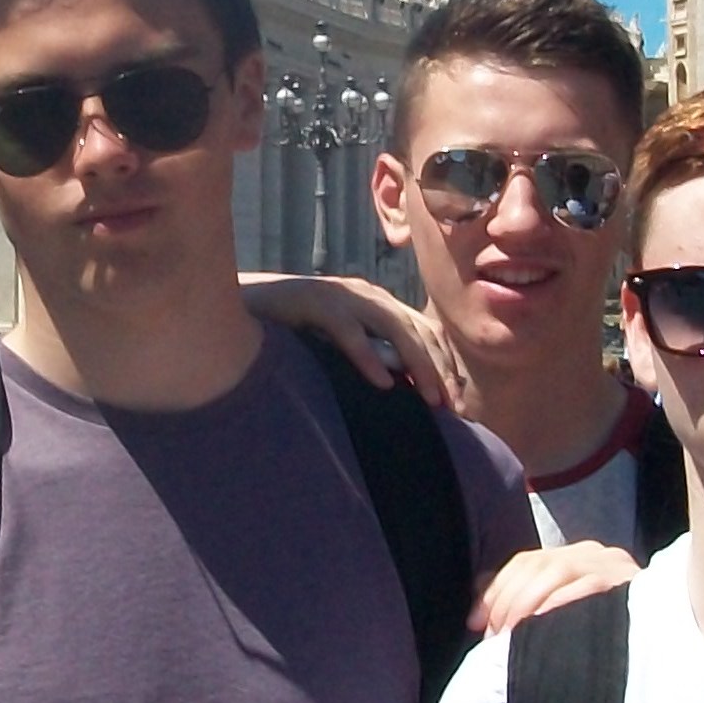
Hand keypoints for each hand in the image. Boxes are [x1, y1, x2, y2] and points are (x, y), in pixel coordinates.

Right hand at [237, 275, 465, 408]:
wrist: (247, 300)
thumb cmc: (292, 327)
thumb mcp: (338, 338)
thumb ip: (369, 351)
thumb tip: (399, 384)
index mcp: (376, 302)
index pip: (426, 330)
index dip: (445, 363)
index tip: (456, 401)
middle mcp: (368, 295)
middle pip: (419, 330)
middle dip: (440, 369)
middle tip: (452, 407)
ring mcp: (344, 296)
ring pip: (395, 329)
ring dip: (418, 364)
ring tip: (430, 398)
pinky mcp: (318, 304)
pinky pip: (350, 332)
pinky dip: (369, 358)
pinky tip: (383, 383)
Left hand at [471, 541, 639, 635]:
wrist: (664, 645)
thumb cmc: (605, 635)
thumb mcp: (562, 612)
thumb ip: (526, 600)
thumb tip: (479, 605)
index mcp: (576, 556)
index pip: (526, 562)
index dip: (496, 590)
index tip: (476, 622)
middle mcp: (594, 553)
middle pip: (536, 565)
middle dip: (507, 602)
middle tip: (493, 637)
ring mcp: (613, 564)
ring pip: (555, 571)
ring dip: (527, 605)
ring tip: (512, 636)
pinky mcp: (628, 582)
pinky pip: (586, 586)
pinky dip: (559, 604)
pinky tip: (542, 625)